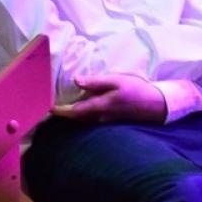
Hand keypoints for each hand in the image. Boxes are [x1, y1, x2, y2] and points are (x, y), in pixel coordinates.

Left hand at [53, 73, 168, 122]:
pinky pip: (90, 118)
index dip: (58, 110)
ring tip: (59, 107)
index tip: (44, 107)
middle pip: (75, 117)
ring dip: (70, 114)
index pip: (72, 110)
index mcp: (99, 106)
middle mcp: (99, 117)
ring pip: (82, 119)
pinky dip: (81, 114)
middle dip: (61, 113)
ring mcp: (104, 120)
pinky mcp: (110, 120)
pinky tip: (79, 107)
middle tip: (47, 107)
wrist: (157, 105)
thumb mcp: (117, 81)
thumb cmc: (137, 90)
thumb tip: (76, 80)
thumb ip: (96, 82)